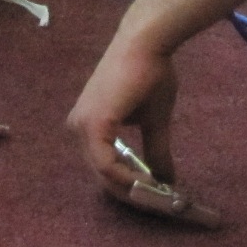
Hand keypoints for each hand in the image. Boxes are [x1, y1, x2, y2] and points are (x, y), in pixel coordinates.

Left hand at [68, 30, 180, 195]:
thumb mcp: (153, 120)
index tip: (154, 196)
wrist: (146, 44)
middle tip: (158, 202)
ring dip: (130, 188)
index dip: (128, 185)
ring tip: (157, 194)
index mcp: (88, 124)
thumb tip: (167, 180)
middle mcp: (78, 126)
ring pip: (103, 173)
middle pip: (101, 173)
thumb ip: (155, 151)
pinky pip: (106, 165)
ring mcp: (83, 125)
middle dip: (130, 192)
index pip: (103, 166)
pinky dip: (127, 178)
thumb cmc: (149, 75)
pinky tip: (148, 182)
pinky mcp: (93, 124)